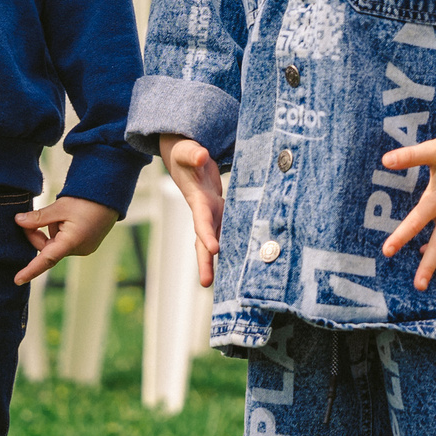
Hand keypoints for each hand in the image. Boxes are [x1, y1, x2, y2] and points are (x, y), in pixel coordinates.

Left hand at [13, 195, 118, 285]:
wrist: (110, 195)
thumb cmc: (86, 200)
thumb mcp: (59, 207)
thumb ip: (37, 217)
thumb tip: (18, 221)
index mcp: (72, 242)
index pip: (46, 259)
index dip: (30, 270)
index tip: (17, 280)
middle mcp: (79, 249)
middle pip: (47, 249)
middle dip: (38, 234)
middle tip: (32, 216)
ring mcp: (84, 248)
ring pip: (56, 244)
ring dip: (52, 230)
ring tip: (61, 213)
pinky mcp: (87, 244)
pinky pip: (66, 241)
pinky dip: (61, 231)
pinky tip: (69, 217)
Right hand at [160, 135, 224, 287]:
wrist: (188, 157)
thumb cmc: (187, 154)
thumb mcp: (187, 151)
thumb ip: (193, 154)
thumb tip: (201, 156)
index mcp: (197, 201)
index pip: (202, 222)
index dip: (207, 235)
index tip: (214, 250)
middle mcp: (205, 212)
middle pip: (204, 240)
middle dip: (205, 262)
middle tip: (206, 284)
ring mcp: (214, 214)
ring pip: (218, 240)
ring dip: (223, 260)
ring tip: (232, 282)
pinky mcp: (224, 211)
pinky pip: (230, 230)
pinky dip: (237, 243)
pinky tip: (249, 259)